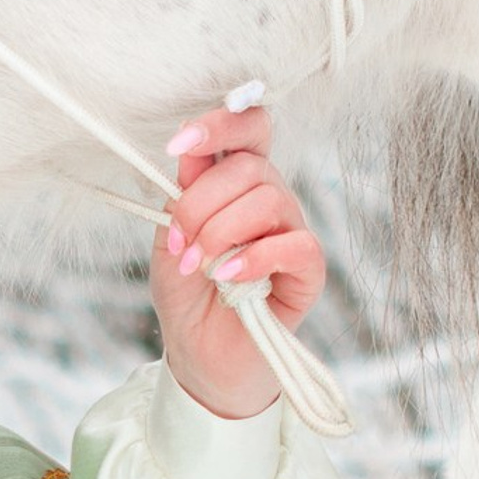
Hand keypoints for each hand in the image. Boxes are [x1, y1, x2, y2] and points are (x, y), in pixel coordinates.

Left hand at [151, 107, 326, 420]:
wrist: (199, 355)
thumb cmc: (188, 294)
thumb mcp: (170, 237)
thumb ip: (181, 194)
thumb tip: (189, 152)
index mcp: (238, 181)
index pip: (249, 129)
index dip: (220, 124)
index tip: (178, 143)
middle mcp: (271, 198)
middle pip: (250, 165)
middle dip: (201, 201)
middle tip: (179, 241)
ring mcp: (292, 232)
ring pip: (269, 199)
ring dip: (221, 231)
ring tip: (198, 266)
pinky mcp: (308, 271)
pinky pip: (294, 244)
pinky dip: (254, 257)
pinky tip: (227, 277)